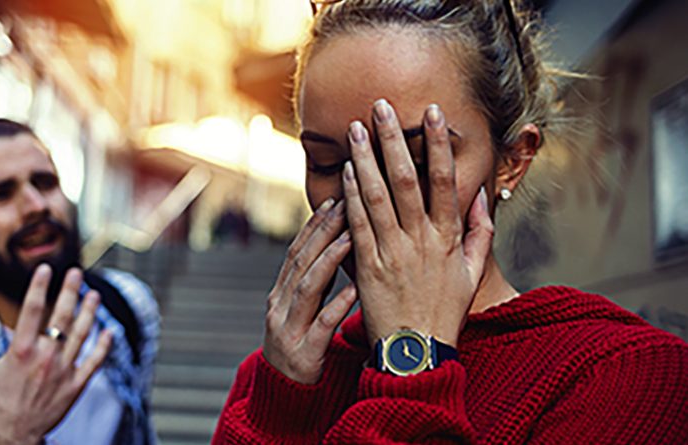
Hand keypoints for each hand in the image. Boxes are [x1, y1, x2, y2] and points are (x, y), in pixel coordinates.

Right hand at [0, 265, 112, 444]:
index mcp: (20, 351)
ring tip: (94, 294)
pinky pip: (94, 361)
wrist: (13, 440)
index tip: (45, 268)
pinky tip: (108, 331)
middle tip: (76, 271)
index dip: (39, 286)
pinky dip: (102, 346)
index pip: (32, 310)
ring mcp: (63, 370)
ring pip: (81, 334)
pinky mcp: (76, 385)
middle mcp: (44, 357)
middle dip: (70, 291)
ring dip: (89, 312)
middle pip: (61, 316)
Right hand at [263, 198, 357, 384]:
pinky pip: (321, 326)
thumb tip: (337, 245)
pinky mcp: (303, 354)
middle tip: (346, 203)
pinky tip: (355, 291)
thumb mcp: (302, 312)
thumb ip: (315, 283)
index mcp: (280, 294)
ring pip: (307, 287)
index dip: (314, 224)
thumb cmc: (302, 348)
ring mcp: (287, 329)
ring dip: (329, 259)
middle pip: (300, 261)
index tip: (335, 199)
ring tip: (352, 235)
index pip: (297, 251)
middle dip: (323, 231)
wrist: (284, 397)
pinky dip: (337, 306)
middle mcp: (279, 306)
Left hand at [343, 100, 493, 347]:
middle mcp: (421, 240)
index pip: (446, 181)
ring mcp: (393, 252)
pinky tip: (346, 171)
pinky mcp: (367, 266)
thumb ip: (479, 234)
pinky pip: (358, 224)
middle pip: (407, 179)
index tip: (432, 112)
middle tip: (381, 106)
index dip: (439, 145)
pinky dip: (351, 196)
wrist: (416, 353)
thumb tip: (481, 199)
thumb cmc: (444, 312)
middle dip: (394, 139)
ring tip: (356, 128)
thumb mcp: (472, 273)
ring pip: (378, 196)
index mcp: (448, 238)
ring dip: (366, 158)